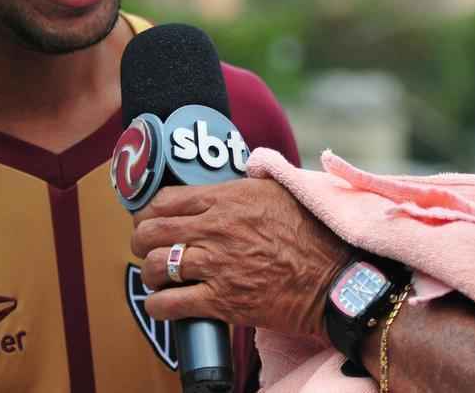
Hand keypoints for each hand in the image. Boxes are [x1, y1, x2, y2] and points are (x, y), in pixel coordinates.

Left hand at [131, 177, 351, 337]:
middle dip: (141, 240)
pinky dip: (159, 305)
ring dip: (150, 273)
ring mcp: (217, 266)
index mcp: (228, 199)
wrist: (333, 279)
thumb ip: (251, 179)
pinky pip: (170, 304)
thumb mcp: (280, 190)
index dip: (148, 211)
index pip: (165, 199)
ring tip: (157, 277)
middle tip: (147, 247)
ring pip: (156, 266)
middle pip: (151, 231)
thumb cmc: (311, 233)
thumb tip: (243, 168)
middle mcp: (216, 229)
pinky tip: (163, 304)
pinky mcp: (222, 301)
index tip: (149, 219)